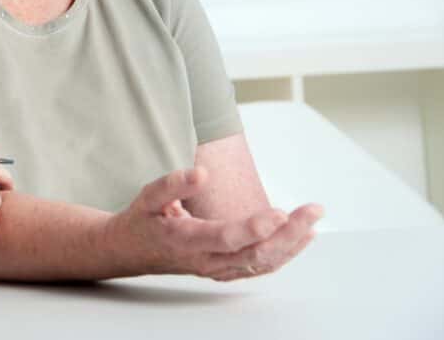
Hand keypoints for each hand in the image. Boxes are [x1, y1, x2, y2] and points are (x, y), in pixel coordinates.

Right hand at [106, 167, 322, 280]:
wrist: (130, 251)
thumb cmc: (142, 221)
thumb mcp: (147, 196)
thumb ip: (173, 184)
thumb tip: (201, 174)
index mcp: (185, 240)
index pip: (226, 238)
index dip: (255, 228)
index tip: (281, 213)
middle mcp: (205, 260)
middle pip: (254, 253)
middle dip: (289, 233)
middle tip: (313, 210)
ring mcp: (217, 268)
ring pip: (262, 262)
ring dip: (292, 243)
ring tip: (314, 220)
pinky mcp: (224, 270)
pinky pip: (259, 266)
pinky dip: (284, 254)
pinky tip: (301, 239)